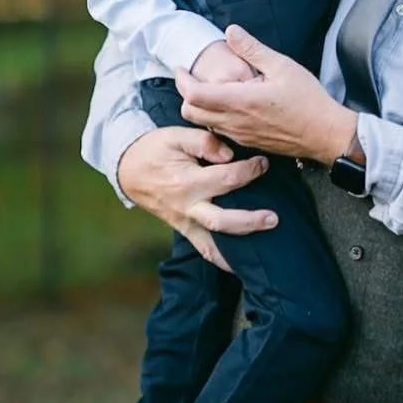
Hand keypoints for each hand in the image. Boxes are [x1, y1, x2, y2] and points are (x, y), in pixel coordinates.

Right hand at [117, 126, 276, 271]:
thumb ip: (204, 141)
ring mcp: (185, 222)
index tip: (263, 163)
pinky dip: (222, 260)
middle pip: (222, 221)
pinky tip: (242, 267)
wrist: (128, 169)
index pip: (226, 179)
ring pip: (214, 244)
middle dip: (250, 221)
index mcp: (187, 182)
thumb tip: (229, 155)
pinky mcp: (184, 229)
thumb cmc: (155, 149)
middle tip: (274, 218)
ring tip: (265, 251)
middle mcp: (187, 207)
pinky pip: (204, 249)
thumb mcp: (176, 135)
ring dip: (239, 249)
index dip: (249, 171)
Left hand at [176, 25, 356, 166]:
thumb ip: (252, 49)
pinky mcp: (248, 143)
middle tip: (191, 78)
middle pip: (191, 113)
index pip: (194, 95)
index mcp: (240, 101)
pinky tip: (230, 105)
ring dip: (200, 107)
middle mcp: (235, 122)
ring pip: (204, 124)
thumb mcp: (282, 66)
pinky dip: (215, 119)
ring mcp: (240, 135)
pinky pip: (221, 132)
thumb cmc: (308, 101)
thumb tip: (231, 31)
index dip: (181, 80)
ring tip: (211, 89)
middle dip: (185, 94)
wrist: (325, 134)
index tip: (181, 68)